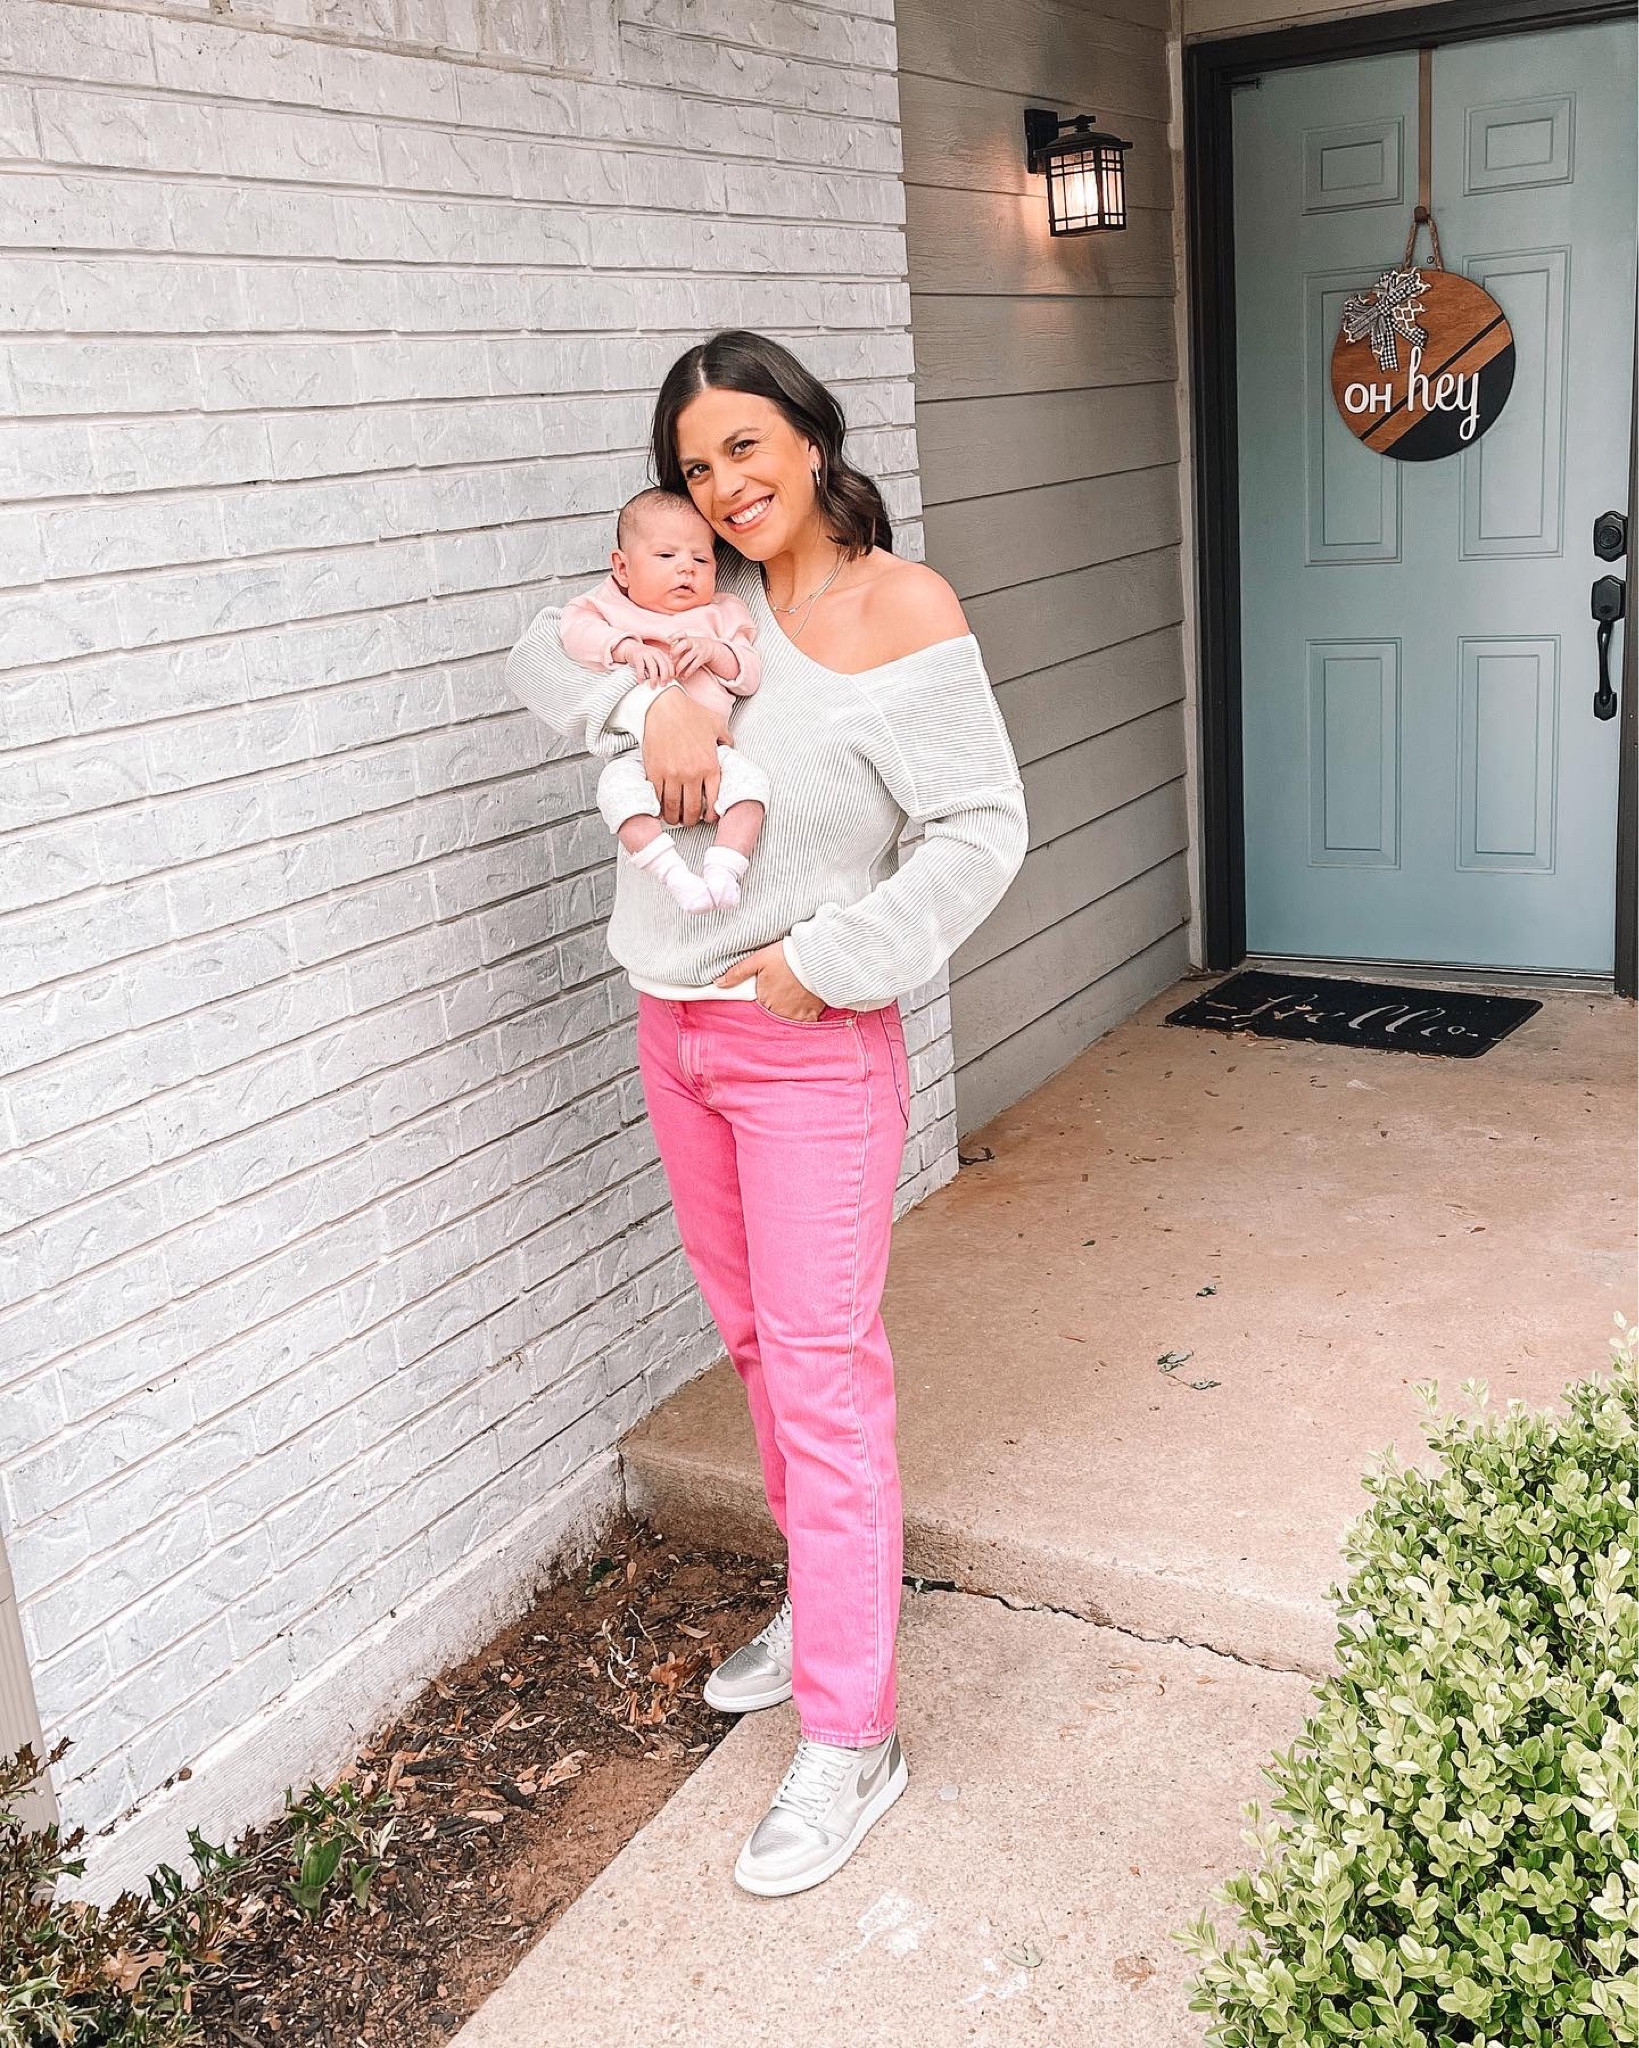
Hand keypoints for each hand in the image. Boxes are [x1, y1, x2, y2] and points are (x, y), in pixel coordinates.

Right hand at [614, 638, 673, 684]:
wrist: (630, 648)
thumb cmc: (645, 659)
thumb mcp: (654, 660)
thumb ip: (661, 667)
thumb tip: (668, 681)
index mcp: (661, 654)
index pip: (669, 663)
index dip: (671, 673)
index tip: (670, 682)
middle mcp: (654, 652)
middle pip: (663, 665)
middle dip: (664, 676)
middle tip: (663, 686)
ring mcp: (646, 653)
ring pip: (652, 666)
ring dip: (654, 678)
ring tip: (653, 686)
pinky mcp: (637, 655)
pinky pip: (640, 666)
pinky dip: (641, 675)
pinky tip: (640, 682)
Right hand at [642, 681, 728, 826]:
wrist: (663, 707)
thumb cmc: (690, 714)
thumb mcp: (716, 724)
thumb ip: (726, 739)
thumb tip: (729, 748)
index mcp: (710, 766)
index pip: (712, 801)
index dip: (710, 815)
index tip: (707, 818)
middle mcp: (692, 774)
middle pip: (692, 810)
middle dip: (690, 820)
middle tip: (689, 821)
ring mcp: (672, 774)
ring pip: (673, 807)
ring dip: (674, 818)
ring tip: (674, 818)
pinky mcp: (654, 772)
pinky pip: (658, 797)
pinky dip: (659, 806)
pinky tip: (661, 808)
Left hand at [667, 633, 718, 678]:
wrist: (710, 647)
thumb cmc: (692, 646)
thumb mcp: (686, 642)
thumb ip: (676, 646)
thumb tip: (663, 656)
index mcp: (686, 637)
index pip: (680, 634)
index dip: (673, 637)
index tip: (667, 641)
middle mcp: (692, 642)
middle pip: (684, 644)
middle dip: (675, 651)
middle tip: (670, 658)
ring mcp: (698, 650)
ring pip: (688, 658)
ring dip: (680, 666)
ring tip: (675, 673)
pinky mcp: (701, 658)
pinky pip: (694, 666)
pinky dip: (687, 673)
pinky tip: (683, 677)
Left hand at [715, 941, 827, 1020]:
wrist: (817, 957)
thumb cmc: (787, 956)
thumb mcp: (758, 959)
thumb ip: (737, 973)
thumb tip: (718, 983)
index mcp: (764, 1000)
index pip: (757, 1006)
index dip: (761, 998)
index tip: (767, 990)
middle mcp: (779, 1012)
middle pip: (772, 1014)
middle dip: (774, 1004)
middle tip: (781, 989)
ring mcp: (796, 1015)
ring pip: (787, 1019)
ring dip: (787, 1011)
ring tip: (792, 994)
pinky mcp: (811, 1014)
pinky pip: (804, 1023)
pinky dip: (803, 1017)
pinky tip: (802, 1005)